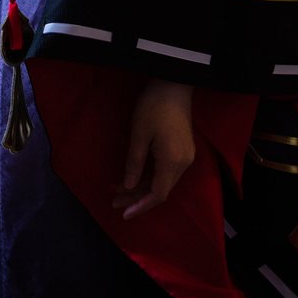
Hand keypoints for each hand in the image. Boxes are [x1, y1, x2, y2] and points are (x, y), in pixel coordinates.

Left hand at [112, 79, 195, 219]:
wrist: (174, 83)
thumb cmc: (153, 106)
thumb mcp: (139, 134)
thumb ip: (134, 163)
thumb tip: (129, 187)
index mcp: (173, 162)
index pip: (158, 194)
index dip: (141, 206)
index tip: (123, 213)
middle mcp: (183, 163)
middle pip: (160, 189)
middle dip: (137, 198)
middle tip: (113, 200)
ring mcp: (184, 156)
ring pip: (162, 180)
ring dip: (141, 187)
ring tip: (117, 189)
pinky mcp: (182, 149)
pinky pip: (165, 170)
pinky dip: (148, 175)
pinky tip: (133, 176)